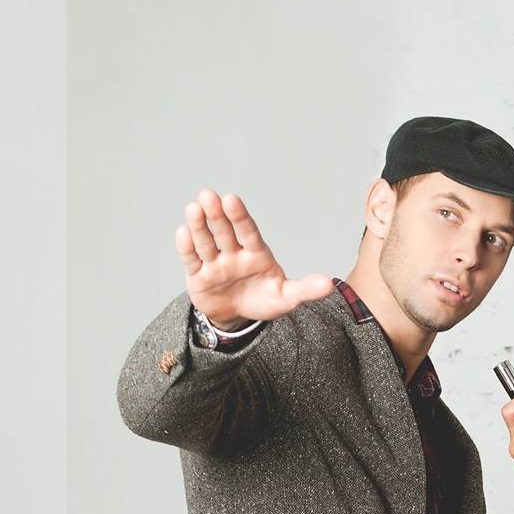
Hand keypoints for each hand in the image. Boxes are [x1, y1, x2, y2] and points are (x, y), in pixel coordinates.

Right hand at [176, 189, 331, 331]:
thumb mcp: (286, 298)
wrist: (238, 317)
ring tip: (194, 208)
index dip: (240, 217)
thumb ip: (305, 289)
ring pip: (206, 241)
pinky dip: (187, 247)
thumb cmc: (264, 300)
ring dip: (199, 225)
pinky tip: (184, 232)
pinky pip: (192, 260)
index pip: (248, 232)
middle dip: (217, 215)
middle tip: (208, 195)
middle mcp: (233, 253)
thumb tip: (329, 285)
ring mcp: (215, 263)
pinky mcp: (198, 276)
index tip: (232, 199)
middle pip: (224, 231)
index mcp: (256, 253)